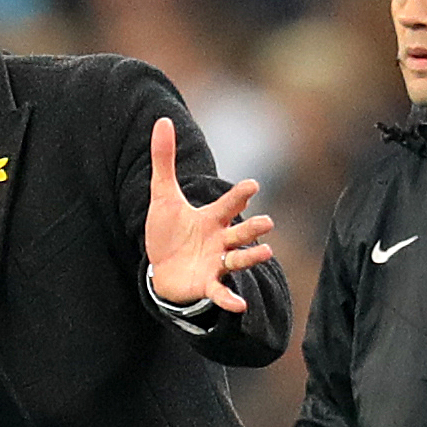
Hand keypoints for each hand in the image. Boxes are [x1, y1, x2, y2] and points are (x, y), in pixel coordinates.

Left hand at [144, 119, 273, 312]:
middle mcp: (219, 240)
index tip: (252, 186)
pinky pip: (221, 292)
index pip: (228, 204)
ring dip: (251, 257)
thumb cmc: (168, 231)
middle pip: (239, 232)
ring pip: (238, 259)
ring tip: (267, 251)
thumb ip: (164, 160)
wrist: (160, 267)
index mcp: (212, 218)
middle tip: (267, 223)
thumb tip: (162, 121)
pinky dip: (229, 299)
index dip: (239, 195)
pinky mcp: (207, 284)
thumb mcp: (162, 195)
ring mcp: (216, 263)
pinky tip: (239, 305)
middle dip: (252, 228)